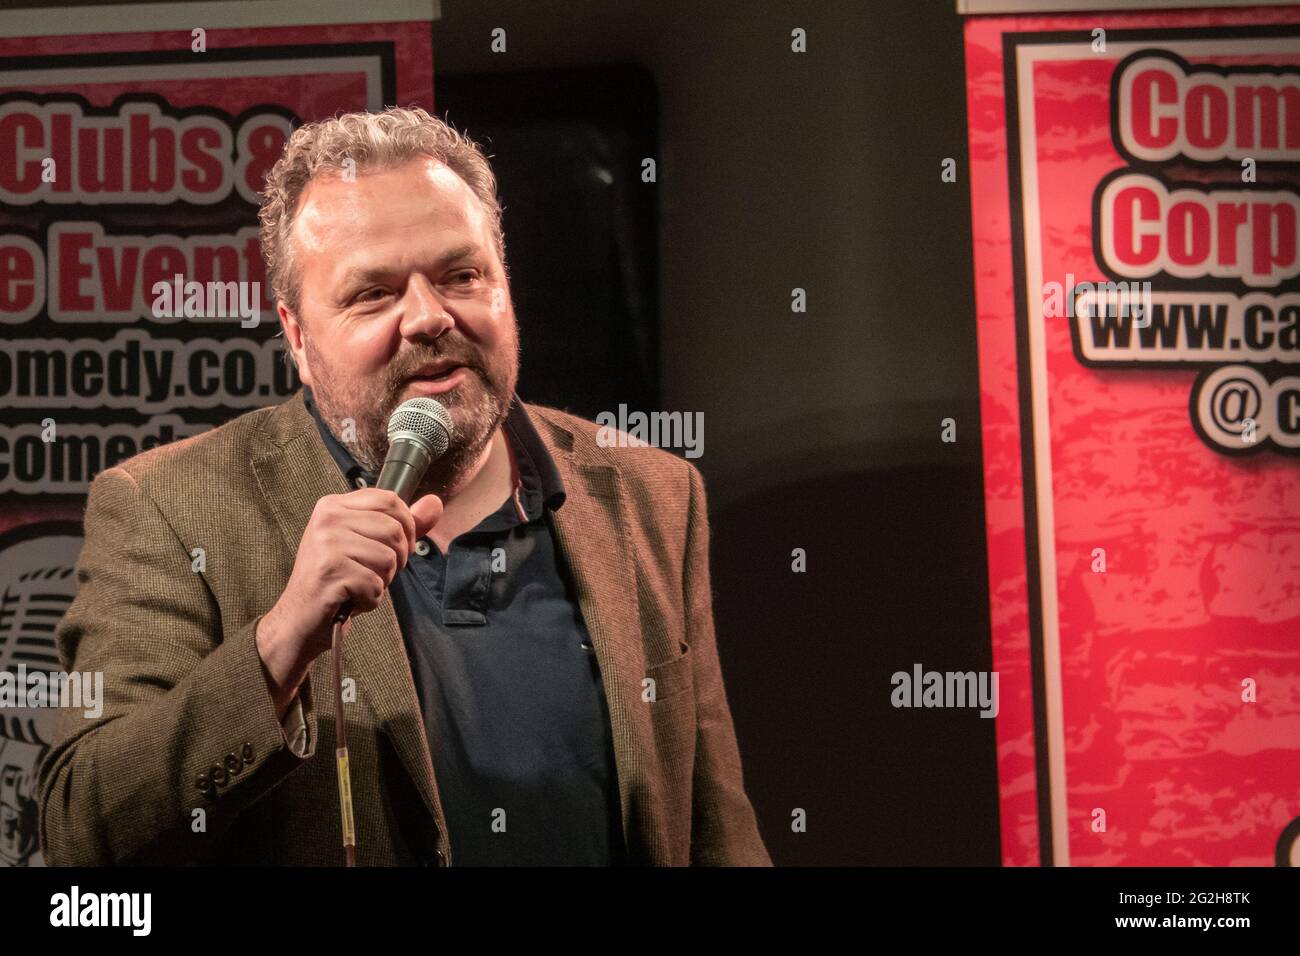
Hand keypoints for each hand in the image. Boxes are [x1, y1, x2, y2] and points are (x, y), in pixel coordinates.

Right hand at [255, 489, 441, 714]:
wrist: (299, 619)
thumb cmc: (335, 581)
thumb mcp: (368, 545)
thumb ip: (403, 525)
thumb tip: (435, 504)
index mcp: (334, 505)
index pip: (390, 499)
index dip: (406, 525)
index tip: (396, 547)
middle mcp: (327, 518)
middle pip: (395, 530)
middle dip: (396, 559)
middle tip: (373, 573)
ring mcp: (326, 544)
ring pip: (389, 558)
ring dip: (382, 581)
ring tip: (359, 586)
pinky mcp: (330, 571)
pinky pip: (375, 584)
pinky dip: (370, 599)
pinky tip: (351, 599)